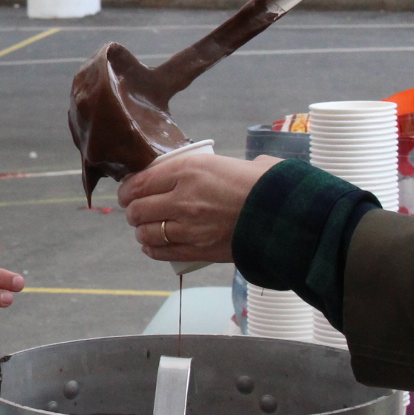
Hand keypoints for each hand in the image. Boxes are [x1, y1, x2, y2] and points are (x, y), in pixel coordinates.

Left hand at [119, 153, 277, 263]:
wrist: (286, 214)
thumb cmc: (265, 184)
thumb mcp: (233, 162)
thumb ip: (214, 166)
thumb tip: (210, 168)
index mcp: (188, 170)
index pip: (139, 182)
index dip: (127, 190)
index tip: (128, 192)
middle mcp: (183, 198)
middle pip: (137, 210)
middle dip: (132, 212)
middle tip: (136, 211)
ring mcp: (189, 227)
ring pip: (146, 233)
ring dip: (141, 231)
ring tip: (145, 228)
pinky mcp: (198, 249)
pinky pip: (162, 252)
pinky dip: (151, 249)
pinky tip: (150, 245)